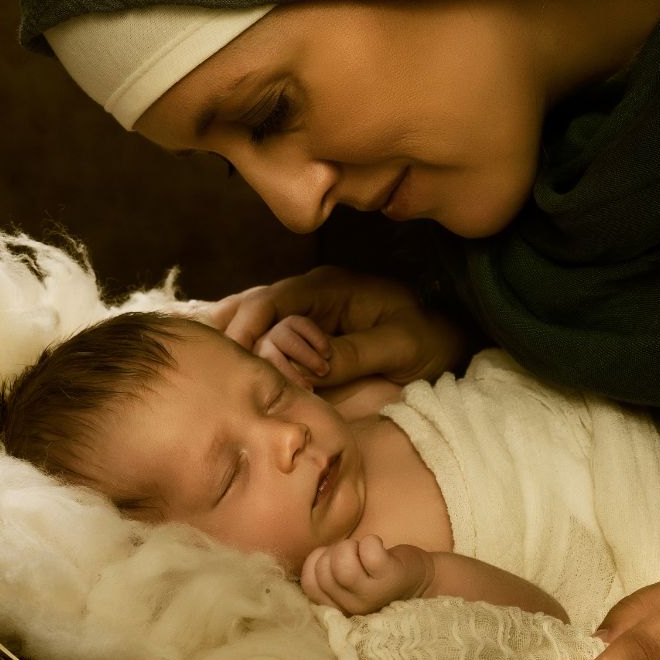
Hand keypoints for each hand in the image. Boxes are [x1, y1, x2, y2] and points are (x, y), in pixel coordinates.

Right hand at [210, 266, 466, 386]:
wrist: (444, 341)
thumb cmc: (427, 339)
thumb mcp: (400, 346)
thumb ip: (355, 354)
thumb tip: (310, 367)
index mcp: (329, 287)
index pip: (273, 299)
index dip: (247, 326)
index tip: (231, 356)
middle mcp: (308, 295)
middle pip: (249, 306)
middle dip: (230, 334)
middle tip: (218, 371)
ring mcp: (302, 313)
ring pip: (249, 319)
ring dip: (233, 343)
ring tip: (215, 372)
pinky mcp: (301, 334)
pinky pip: (262, 337)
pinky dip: (244, 351)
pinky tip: (231, 372)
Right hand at [299, 535, 431, 615]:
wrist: (423, 580)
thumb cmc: (378, 574)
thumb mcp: (346, 582)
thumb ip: (325, 574)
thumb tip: (314, 557)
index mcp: (337, 608)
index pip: (308, 583)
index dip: (317, 561)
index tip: (337, 560)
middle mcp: (352, 608)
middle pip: (323, 570)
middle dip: (335, 551)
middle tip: (354, 554)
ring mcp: (371, 595)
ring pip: (342, 564)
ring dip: (350, 546)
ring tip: (364, 550)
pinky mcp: (390, 578)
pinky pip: (369, 552)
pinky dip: (371, 541)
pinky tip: (380, 547)